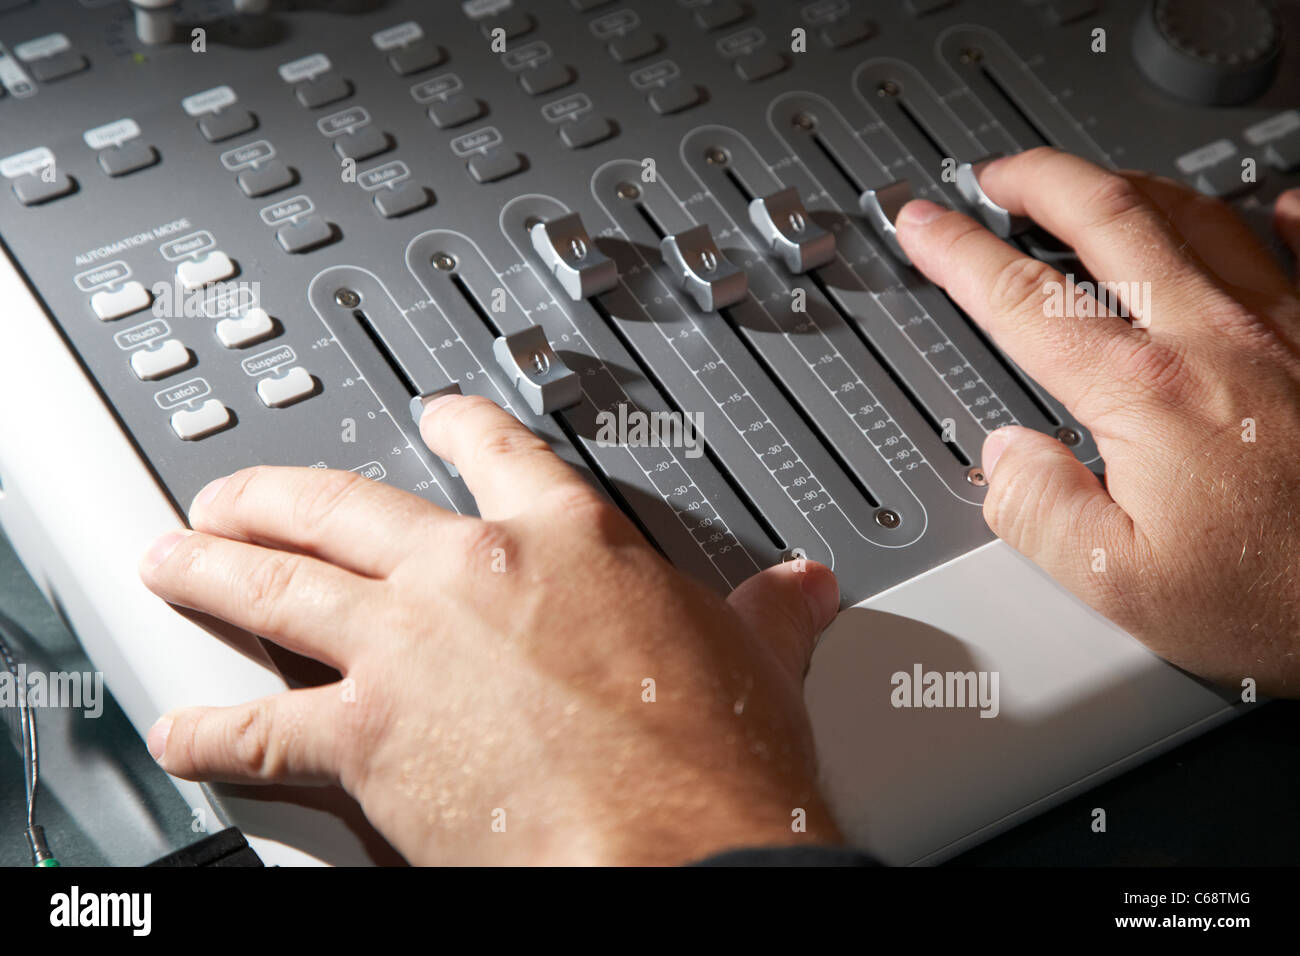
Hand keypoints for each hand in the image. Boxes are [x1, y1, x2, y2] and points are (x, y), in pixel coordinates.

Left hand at [138, 394, 842, 864]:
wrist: (674, 845)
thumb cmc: (714, 756)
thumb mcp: (753, 658)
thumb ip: (766, 613)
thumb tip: (805, 591)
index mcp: (566, 540)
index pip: (497, 454)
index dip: (458, 428)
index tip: (432, 416)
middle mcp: (472, 573)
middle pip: (345, 506)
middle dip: (278, 494)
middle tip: (235, 492)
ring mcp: (409, 647)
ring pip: (282, 588)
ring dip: (218, 571)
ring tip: (176, 556)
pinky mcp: (368, 735)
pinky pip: (264, 727)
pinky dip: (215, 730)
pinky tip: (184, 729)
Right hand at [896, 148, 1299, 696]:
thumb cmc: (1278, 595)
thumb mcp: (1120, 584)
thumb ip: (1040, 511)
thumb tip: (1005, 457)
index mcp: (1146, 393)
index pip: (1024, 299)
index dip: (960, 252)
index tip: (926, 225)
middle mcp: (1216, 338)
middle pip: (1110, 216)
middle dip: (1038, 179)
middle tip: (998, 176)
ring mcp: (1286, 326)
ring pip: (1195, 214)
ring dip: (1127, 186)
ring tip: (1088, 187)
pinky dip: (1276, 212)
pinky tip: (1265, 207)